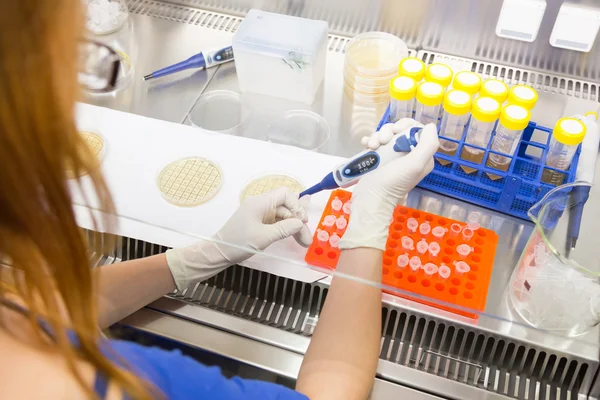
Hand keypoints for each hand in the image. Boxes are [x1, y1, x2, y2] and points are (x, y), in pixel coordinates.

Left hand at [166, 188, 310, 289]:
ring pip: (283, 215)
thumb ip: (284, 229)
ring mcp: (260, 213)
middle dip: (298, 221)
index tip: (302, 221)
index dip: (296, 205)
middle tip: (306, 239)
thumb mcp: (263, 237)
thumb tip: (300, 223)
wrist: (219, 252)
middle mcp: (261, 205)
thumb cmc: (238, 242)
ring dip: (294, 227)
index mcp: (259, 203)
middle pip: (286, 206)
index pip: (284, 194)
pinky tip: (295, 235)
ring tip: (303, 241)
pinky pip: (277, 221)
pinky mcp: (260, 222)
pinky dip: (286, 229)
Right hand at [341, 119, 438, 249]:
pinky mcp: (377, 158)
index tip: (397, 131)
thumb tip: (430, 126)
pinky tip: (366, 146)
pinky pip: (375, 142)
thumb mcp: (415, 164)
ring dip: (378, 136)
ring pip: (386, 134)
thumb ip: (428, 144)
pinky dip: (369, 140)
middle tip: (383, 141)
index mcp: (421, 156)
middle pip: (400, 130)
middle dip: (390, 131)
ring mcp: (391, 156)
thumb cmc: (394, 182)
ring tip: (372, 147)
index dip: (407, 126)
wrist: (370, 198)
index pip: (417, 131)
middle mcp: (408, 155)